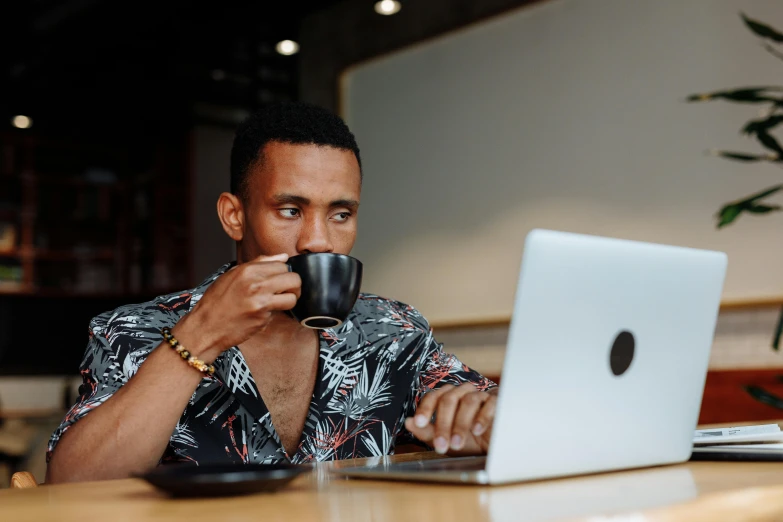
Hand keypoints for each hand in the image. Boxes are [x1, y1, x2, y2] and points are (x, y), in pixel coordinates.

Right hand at [173, 254, 300, 360]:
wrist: (205, 327)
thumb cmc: (216, 302)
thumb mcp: (232, 275)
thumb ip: (259, 263)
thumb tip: (283, 257)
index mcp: (248, 270)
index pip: (282, 264)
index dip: (283, 273)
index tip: (279, 280)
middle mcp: (255, 283)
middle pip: (293, 278)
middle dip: (293, 286)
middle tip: (286, 292)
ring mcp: (260, 301)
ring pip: (293, 296)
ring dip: (290, 300)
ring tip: (280, 302)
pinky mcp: (262, 317)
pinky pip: (281, 311)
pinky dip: (276, 312)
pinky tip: (263, 312)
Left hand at [404, 383, 496, 455]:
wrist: (495, 445)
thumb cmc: (469, 440)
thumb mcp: (446, 440)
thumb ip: (427, 431)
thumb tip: (407, 423)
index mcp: (447, 398)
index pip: (433, 397)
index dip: (425, 409)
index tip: (418, 423)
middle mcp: (462, 393)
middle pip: (449, 400)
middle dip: (443, 424)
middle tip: (441, 445)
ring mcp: (480, 395)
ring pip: (468, 401)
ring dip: (461, 424)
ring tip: (458, 444)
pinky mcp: (497, 402)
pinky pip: (489, 404)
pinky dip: (481, 418)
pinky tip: (477, 431)